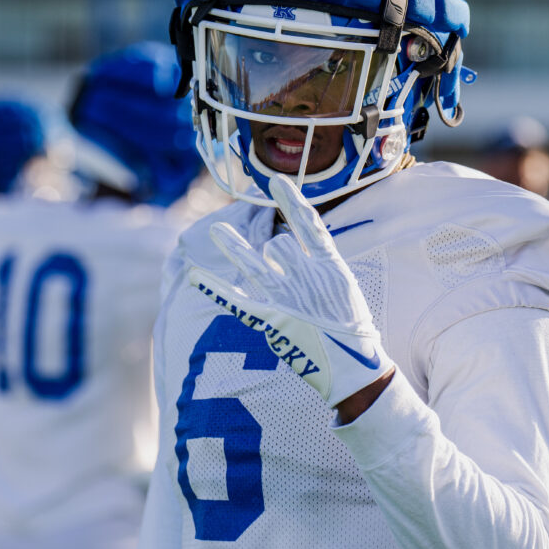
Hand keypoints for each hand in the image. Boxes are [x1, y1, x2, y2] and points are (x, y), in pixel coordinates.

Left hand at [188, 174, 394, 406]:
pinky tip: (194, 275)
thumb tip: (294, 247)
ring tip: (216, 229)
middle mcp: (306, 276)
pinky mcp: (271, 319)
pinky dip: (214, 287)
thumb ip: (321, 266)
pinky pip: (237, 299)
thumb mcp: (344, 289)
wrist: (354, 367)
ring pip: (255, 262)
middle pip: (279, 246)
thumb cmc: (351, 331)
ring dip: (236, 248)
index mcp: (330, 266)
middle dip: (276, 251)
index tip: (277, 181)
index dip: (292, 200)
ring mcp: (287, 297)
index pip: (308, 223)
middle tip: (278, 262)